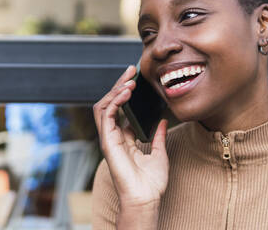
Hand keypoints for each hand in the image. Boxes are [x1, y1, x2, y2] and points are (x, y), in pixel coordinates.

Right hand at [93, 65, 168, 210]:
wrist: (146, 198)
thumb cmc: (151, 182)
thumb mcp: (159, 153)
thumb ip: (159, 136)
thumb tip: (163, 121)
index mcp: (124, 138)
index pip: (120, 109)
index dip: (126, 92)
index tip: (137, 78)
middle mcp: (114, 136)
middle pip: (110, 103)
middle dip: (119, 84)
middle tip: (131, 70)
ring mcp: (109, 138)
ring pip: (104, 105)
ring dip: (115, 89)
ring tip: (129, 79)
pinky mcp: (107, 141)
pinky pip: (106, 115)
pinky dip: (115, 101)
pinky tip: (126, 92)